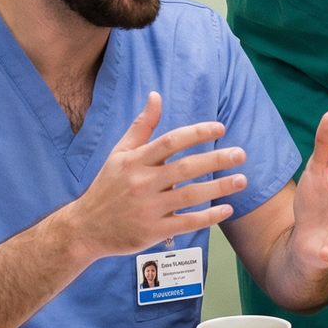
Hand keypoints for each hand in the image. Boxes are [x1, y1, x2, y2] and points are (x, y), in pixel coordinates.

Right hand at [65, 93, 249, 258]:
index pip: (171, 142)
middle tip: (240, 154)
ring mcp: (148, 208)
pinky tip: (227, 209)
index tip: (219, 128)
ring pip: (189, 196)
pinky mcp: (153, 231)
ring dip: (219, 187)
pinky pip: (186, 223)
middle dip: (216, 159)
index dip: (196, 133)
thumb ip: (141, 126)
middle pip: (185, 168)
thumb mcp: (119, 154)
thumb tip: (156, 96)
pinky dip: (208, 217)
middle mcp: (142, 183)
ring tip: (242, 180)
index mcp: (135, 161)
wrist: (86, 228)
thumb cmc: (107, 187)